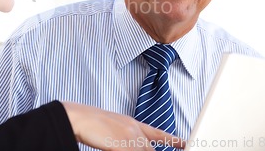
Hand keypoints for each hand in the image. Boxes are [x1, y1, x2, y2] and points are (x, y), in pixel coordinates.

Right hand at [62, 102, 185, 150]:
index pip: (158, 134)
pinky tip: (120, 150)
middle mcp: (134, 130)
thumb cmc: (91, 123)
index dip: (173, 140)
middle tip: (151, 148)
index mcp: (132, 123)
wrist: (78, 117)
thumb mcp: (113, 128)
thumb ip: (125, 138)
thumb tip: (129, 144)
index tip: (185, 143)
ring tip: (123, 146)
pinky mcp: (121, 146)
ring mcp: (129, 139)